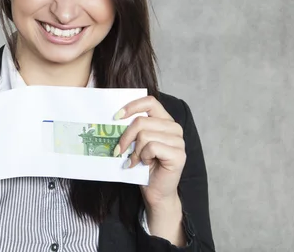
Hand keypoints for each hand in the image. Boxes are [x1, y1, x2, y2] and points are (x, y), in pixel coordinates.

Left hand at [114, 95, 185, 210]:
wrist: (155, 191)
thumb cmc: (144, 166)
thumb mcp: (136, 142)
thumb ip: (132, 128)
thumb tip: (114, 118)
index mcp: (164, 120)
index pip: (149, 102)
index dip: (131, 106)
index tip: (116, 116)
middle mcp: (174, 127)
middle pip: (141, 121)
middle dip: (125, 137)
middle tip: (119, 150)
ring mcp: (178, 141)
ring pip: (144, 135)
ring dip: (134, 150)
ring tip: (134, 160)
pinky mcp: (178, 154)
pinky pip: (152, 147)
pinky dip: (143, 157)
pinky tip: (144, 164)